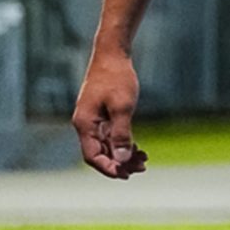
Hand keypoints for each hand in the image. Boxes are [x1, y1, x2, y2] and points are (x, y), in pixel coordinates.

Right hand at [73, 49, 148, 178]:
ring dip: (123, 155)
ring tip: (144, 161)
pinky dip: (123, 143)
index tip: (126, 175)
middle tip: (141, 169)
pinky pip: (110, 135)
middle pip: (100, 153)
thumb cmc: (117, 78)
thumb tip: (121, 159)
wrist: (112, 55)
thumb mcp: (123, 106)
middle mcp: (85, 125)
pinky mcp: (101, 114)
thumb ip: (121, 133)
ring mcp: (93, 120)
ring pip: (107, 145)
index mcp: (84, 124)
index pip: (92, 156)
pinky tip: (138, 149)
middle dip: (119, 164)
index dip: (108, 168)